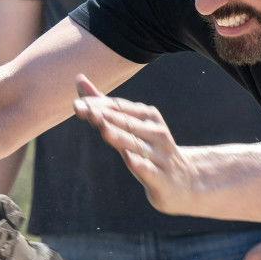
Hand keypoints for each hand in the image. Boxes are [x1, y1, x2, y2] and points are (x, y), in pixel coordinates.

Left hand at [72, 76, 199, 213]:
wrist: (183, 180)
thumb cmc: (148, 149)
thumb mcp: (128, 126)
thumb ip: (103, 104)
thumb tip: (79, 79)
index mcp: (147, 116)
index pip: (119, 106)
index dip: (98, 105)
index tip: (77, 105)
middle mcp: (155, 131)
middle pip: (126, 122)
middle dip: (105, 116)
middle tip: (84, 110)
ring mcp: (159, 154)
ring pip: (136, 144)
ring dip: (120, 136)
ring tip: (103, 129)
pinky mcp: (161, 177)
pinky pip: (149, 169)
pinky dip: (141, 164)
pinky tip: (131, 160)